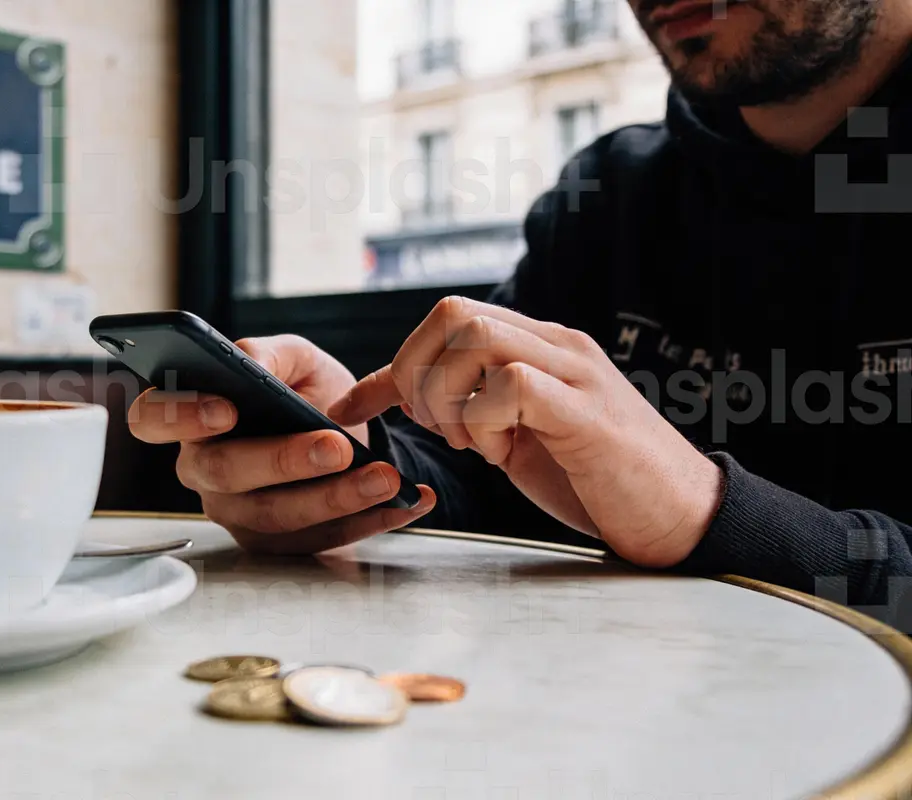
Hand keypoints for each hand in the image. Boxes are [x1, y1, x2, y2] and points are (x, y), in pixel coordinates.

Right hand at [127, 335, 436, 554]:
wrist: (347, 430)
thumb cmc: (303, 391)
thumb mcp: (292, 358)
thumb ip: (266, 353)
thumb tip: (252, 366)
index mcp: (188, 416)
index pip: (153, 418)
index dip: (181, 416)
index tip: (228, 408)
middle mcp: (203, 470)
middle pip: (226, 473)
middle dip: (284, 460)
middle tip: (335, 446)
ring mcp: (237, 513)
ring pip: (276, 515)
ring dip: (336, 498)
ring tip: (384, 478)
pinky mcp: (278, 543)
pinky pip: (318, 539)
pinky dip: (367, 521)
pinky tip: (403, 502)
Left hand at [329, 297, 722, 567]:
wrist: (681, 517)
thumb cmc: (595, 480)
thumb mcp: (513, 439)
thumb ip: (470, 410)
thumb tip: (405, 400)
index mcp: (537, 347)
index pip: (449, 319)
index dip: (392, 363)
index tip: (355, 408)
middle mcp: (556, 346)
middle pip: (452, 313)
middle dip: (415, 374)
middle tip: (435, 428)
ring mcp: (575, 373)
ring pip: (475, 337)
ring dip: (448, 396)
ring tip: (470, 442)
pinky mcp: (588, 412)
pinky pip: (512, 385)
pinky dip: (484, 421)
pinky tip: (502, 454)